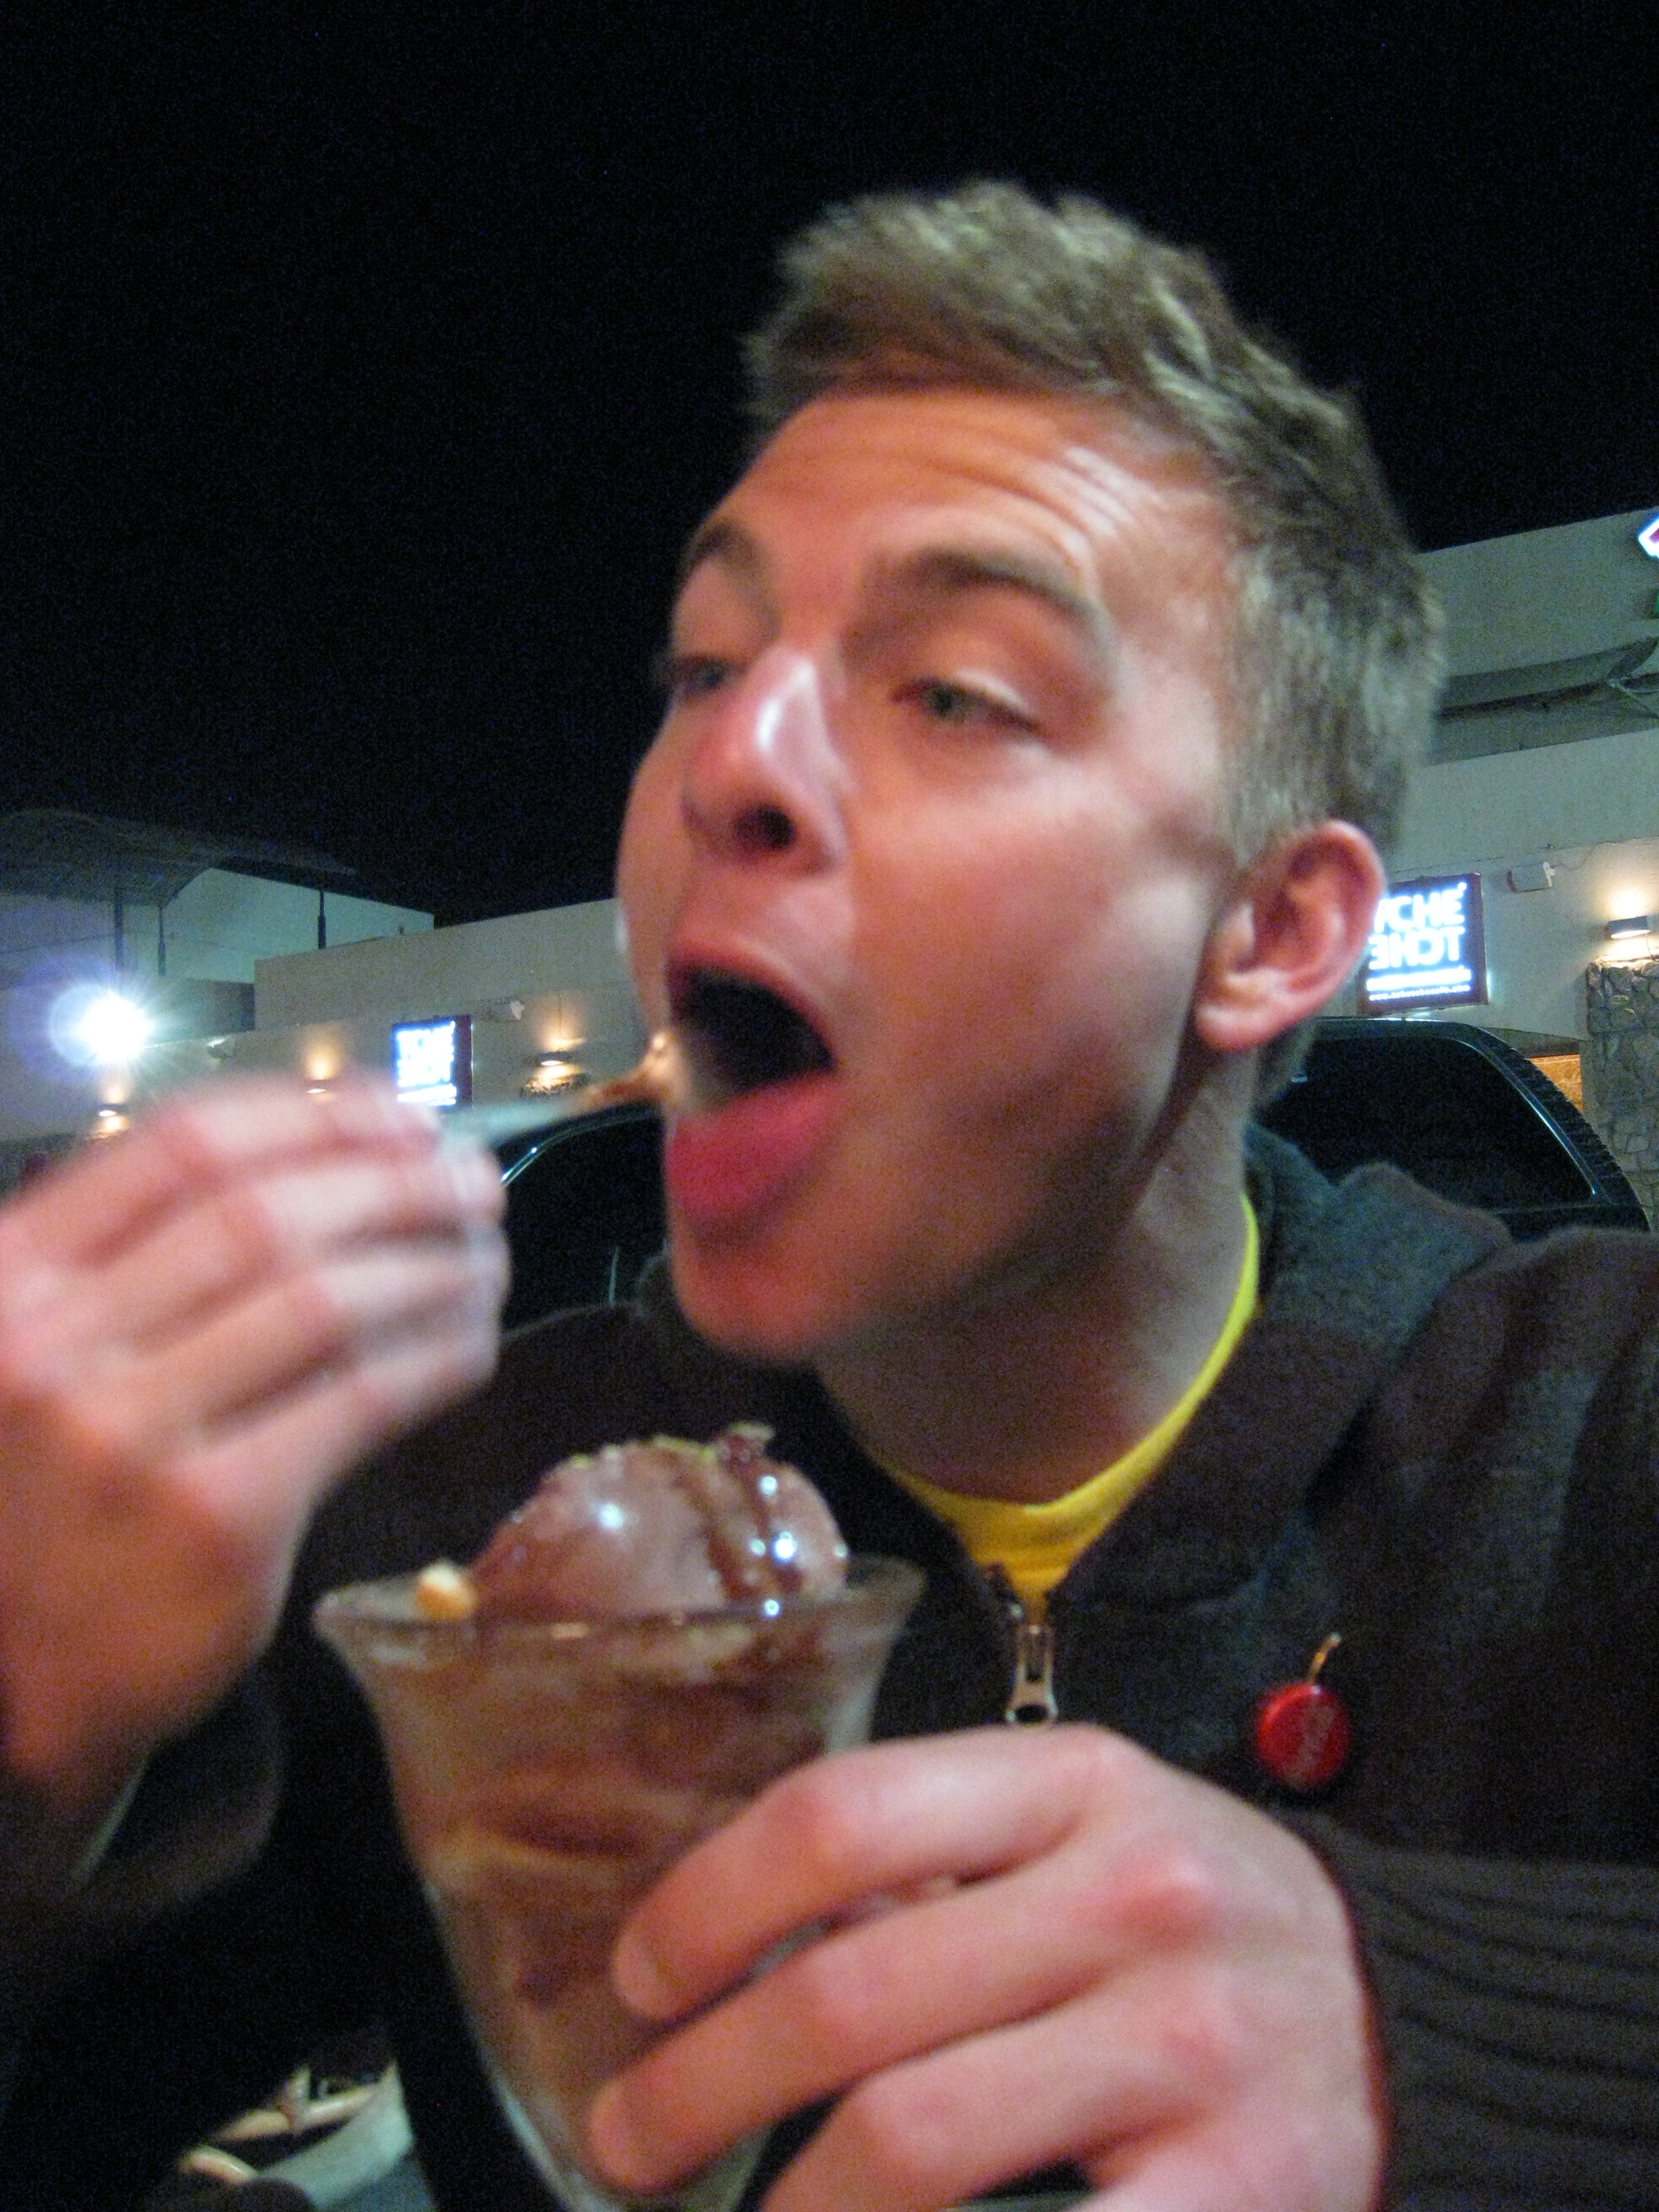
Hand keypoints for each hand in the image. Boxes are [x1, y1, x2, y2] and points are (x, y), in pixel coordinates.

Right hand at [0, 1076, 505, 1825]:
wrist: (11, 1686)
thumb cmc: (51, 1495)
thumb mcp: (48, 1350)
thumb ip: (146, 1257)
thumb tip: (345, 1148)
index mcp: (11, 1275)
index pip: (185, 1143)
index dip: (316, 1116)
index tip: (404, 1113)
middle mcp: (54, 1345)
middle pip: (270, 1214)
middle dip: (397, 1183)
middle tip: (476, 1180)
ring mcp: (130, 1437)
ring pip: (327, 1301)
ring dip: (433, 1265)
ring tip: (487, 1256)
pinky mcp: (215, 1521)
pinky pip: (361, 1401)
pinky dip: (436, 1357)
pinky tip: (474, 1343)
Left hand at [591, 1726, 1384, 2211]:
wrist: (1404, 2015)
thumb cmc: (1188, 1913)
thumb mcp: (1081, 1827)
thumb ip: (932, 1870)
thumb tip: (730, 1942)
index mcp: (1077, 1781)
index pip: (843, 1817)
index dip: (710, 1903)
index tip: (641, 1977)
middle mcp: (1134, 1896)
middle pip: (853, 1994)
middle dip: (702, 2082)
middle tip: (630, 2133)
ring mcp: (1188, 2048)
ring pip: (913, 2138)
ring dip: (782, 2208)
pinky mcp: (1236, 2191)